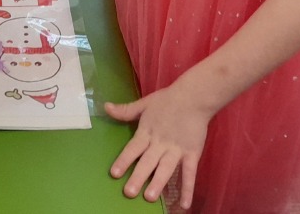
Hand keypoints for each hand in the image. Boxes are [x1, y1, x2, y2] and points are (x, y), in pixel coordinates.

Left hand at [105, 82, 213, 209]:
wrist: (194, 96)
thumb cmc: (167, 100)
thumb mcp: (144, 103)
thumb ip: (126, 110)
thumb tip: (105, 107)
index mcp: (147, 132)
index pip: (133, 148)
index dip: (124, 160)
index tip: (114, 173)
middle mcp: (160, 143)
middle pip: (148, 162)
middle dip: (138, 177)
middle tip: (129, 192)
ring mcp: (177, 149)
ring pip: (166, 168)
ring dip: (158, 183)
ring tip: (150, 197)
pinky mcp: (192, 153)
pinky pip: (190, 173)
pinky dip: (188, 189)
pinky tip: (185, 204)